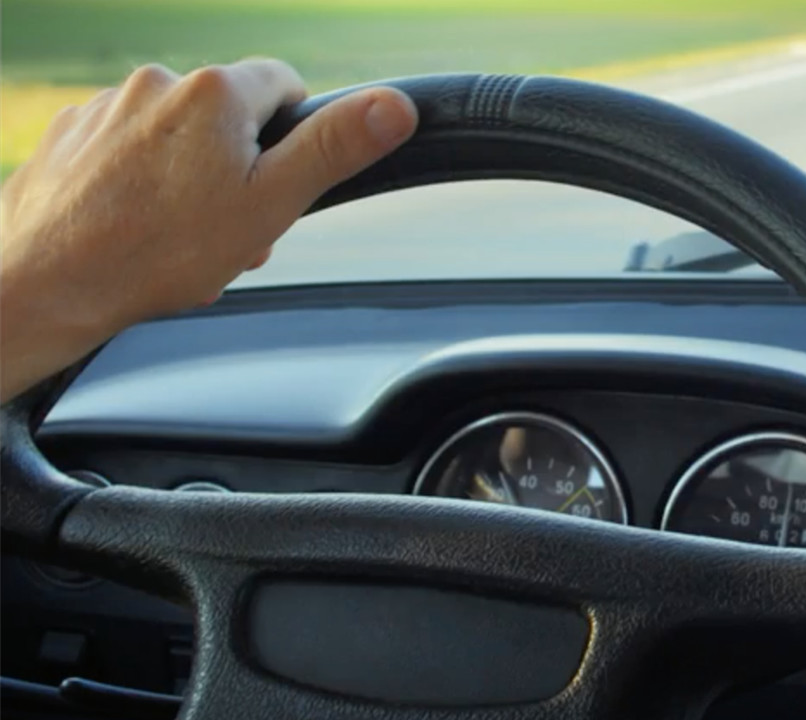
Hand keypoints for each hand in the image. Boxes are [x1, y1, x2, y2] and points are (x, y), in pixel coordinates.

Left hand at [0, 60, 417, 401]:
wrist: (46, 282)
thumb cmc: (158, 251)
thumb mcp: (271, 204)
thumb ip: (334, 148)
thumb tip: (396, 105)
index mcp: (215, 93)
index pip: (284, 86)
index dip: (292, 139)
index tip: (277, 182)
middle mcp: (158, 84)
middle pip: (229, 119)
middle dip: (240, 171)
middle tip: (231, 230)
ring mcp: (106, 108)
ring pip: (177, 139)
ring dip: (190, 181)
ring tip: (178, 239)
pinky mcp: (70, 137)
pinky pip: (127, 152)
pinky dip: (139, 185)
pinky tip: (135, 229)